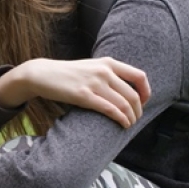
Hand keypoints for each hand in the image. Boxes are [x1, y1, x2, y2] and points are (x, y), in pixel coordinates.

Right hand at [0, 57, 150, 127]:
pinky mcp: (84, 96)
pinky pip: (110, 109)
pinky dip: (120, 118)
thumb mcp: (90, 67)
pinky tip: (122, 124)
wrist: (42, 74)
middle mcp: (104, 71)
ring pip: (124, 104)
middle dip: (138, 110)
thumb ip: (107, 73)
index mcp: (108, 63)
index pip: (139, 76)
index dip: (146, 92)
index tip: (144, 102)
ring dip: (131, 117)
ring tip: (129, 124)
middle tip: (136, 119)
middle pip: (133, 94)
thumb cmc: (66, 74)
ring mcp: (94, 83)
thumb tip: (124, 89)